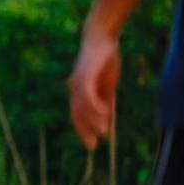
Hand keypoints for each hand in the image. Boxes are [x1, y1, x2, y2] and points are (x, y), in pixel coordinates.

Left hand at [68, 29, 120, 150]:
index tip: (92, 145)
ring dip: (93, 121)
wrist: (102, 38)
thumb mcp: (107, 86)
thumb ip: (107, 103)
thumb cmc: (104, 61)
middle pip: (76, 114)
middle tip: (93, 146)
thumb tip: (108, 122)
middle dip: (84, 131)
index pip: (78, 115)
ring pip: (82, 106)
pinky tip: (105, 114)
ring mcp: (78, 81)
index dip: (83, 131)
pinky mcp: (85, 74)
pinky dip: (95, 106)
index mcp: (79, 92)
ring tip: (103, 133)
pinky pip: (87, 94)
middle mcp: (74, 88)